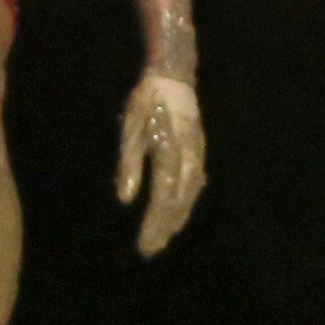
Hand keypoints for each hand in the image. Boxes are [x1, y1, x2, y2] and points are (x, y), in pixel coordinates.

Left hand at [114, 71, 208, 257]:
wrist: (174, 75)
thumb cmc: (146, 100)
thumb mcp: (130, 129)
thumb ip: (129, 164)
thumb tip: (125, 199)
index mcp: (169, 153)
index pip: (162, 197)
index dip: (154, 223)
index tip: (144, 244)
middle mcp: (188, 157)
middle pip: (178, 201)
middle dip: (165, 227)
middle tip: (152, 249)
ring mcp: (197, 154)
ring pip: (190, 194)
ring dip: (177, 217)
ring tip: (165, 236)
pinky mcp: (199, 150)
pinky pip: (196, 183)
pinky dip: (187, 201)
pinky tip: (180, 210)